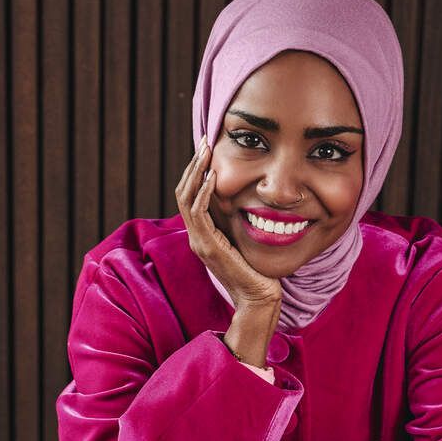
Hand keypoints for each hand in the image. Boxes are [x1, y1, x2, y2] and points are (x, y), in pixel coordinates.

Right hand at [176, 135, 281, 309]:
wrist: (258, 298)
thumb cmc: (258, 272)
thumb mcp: (244, 240)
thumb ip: (237, 224)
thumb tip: (243, 200)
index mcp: (203, 236)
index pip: (190, 197)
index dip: (196, 172)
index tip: (207, 150)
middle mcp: (196, 238)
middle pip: (183, 193)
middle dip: (193, 166)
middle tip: (205, 142)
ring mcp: (199, 243)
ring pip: (186, 200)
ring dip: (196, 173)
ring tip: (206, 152)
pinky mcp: (208, 248)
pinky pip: (198, 214)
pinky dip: (203, 193)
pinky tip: (212, 177)